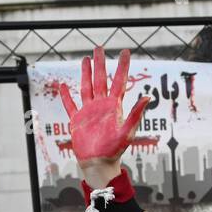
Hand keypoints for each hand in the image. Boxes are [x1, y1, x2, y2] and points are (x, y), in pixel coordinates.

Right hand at [60, 46, 150, 187]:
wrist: (99, 164)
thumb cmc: (115, 150)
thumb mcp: (127, 131)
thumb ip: (136, 113)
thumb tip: (148, 96)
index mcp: (114, 106)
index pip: (119, 81)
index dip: (122, 66)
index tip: (125, 51)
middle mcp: (102, 106)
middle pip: (101, 79)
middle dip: (100, 64)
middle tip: (99, 47)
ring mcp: (89, 112)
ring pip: (86, 87)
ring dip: (85, 73)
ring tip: (85, 60)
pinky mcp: (77, 120)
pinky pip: (70, 105)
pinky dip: (66, 96)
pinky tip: (63, 85)